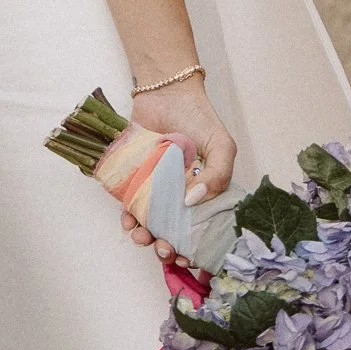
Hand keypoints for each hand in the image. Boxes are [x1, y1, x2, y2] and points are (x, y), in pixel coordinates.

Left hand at [118, 78, 235, 244]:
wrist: (166, 91)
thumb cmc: (199, 117)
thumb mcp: (222, 145)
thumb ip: (218, 175)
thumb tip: (191, 202)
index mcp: (205, 193)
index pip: (202, 230)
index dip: (196, 248)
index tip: (187, 257)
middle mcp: (180, 195)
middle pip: (174, 232)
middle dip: (168, 248)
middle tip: (165, 250)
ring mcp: (157, 188)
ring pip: (150, 223)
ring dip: (146, 237)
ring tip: (144, 238)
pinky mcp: (135, 178)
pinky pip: (130, 204)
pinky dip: (128, 216)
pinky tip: (128, 221)